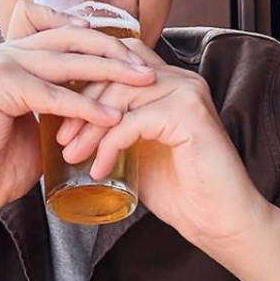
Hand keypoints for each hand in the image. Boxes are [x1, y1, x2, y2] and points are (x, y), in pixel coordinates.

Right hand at [0, 1, 155, 246]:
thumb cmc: (3, 158)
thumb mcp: (46, 121)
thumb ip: (69, 102)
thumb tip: (111, 100)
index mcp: (19, 54)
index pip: (70, 34)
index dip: (105, 42)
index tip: (138, 59)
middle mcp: (8, 51)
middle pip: (73, 39)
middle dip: (115, 53)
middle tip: (148, 70)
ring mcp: (1, 65)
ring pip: (67, 62)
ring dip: (110, 73)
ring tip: (142, 85)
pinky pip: (53, 95)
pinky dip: (85, 107)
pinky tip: (111, 119)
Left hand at [56, 38, 272, 257]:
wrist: (219, 221)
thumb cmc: (179, 188)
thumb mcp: (137, 148)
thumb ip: (115, 127)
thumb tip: (71, 123)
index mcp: (170, 80)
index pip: (119, 59)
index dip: (86, 80)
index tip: (60, 112)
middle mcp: (180, 79)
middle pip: (114, 74)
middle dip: (80, 106)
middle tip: (60, 139)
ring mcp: (187, 93)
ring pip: (119, 96)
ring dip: (89, 128)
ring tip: (71, 156)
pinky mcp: (188, 115)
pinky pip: (132, 122)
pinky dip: (108, 146)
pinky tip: (99, 170)